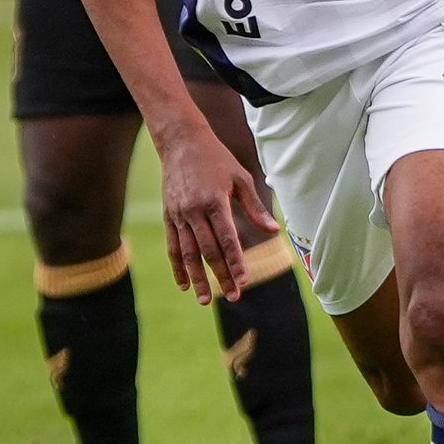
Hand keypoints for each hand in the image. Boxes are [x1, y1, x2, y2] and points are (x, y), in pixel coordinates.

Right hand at [158, 119, 278, 305]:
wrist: (182, 142)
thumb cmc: (217, 159)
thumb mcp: (240, 178)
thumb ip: (255, 207)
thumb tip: (274, 231)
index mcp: (215, 201)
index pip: (227, 239)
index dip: (236, 263)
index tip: (244, 282)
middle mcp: (195, 210)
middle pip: (209, 250)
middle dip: (221, 276)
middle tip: (232, 297)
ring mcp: (179, 214)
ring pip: (188, 253)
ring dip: (197, 278)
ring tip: (205, 300)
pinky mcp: (169, 215)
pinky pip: (173, 246)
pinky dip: (177, 267)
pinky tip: (183, 284)